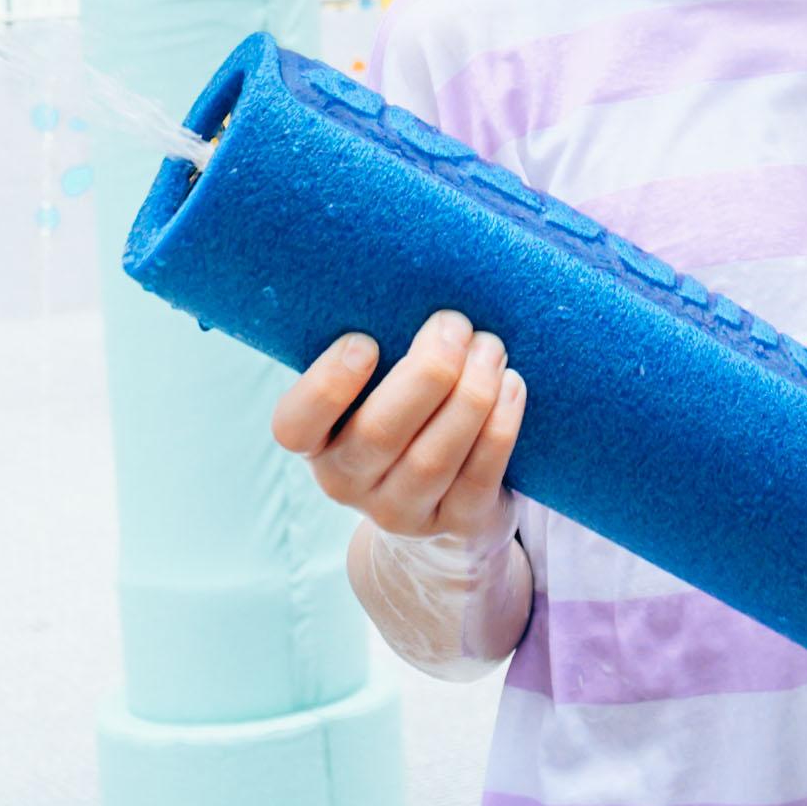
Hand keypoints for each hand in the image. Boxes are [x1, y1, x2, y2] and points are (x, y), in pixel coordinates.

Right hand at [273, 312, 524, 544]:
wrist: (442, 493)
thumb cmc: (402, 412)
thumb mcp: (373, 388)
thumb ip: (378, 352)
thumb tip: (411, 282)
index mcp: (316, 442)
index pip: (295, 426)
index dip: (326, 386)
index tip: (365, 342)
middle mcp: (348, 483)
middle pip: (379, 433)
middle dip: (426, 373)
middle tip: (454, 324)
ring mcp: (400, 511)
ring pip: (433, 458)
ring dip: (470, 394)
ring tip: (490, 348)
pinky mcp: (453, 523)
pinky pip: (478, 477)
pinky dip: (499, 427)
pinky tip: (511, 385)